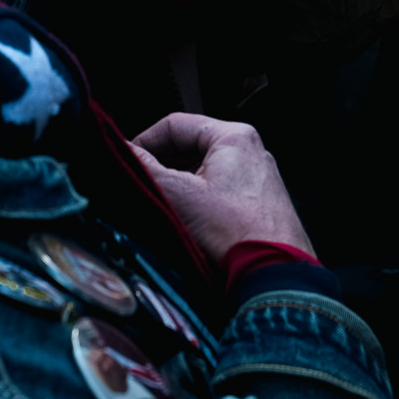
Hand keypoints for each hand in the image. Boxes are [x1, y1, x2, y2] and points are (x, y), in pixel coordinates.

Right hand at [131, 114, 314, 264]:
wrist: (274, 274)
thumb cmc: (236, 233)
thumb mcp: (178, 194)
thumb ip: (145, 167)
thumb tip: (124, 152)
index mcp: (234, 136)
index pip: (175, 124)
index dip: (144, 141)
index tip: (129, 159)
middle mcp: (251, 151)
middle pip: (189, 147)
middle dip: (162, 164)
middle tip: (142, 182)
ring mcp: (258, 178)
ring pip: (203, 170)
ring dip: (178, 184)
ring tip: (163, 204)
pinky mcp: (259, 203)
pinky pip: (219, 190)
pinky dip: (197, 199)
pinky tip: (187, 220)